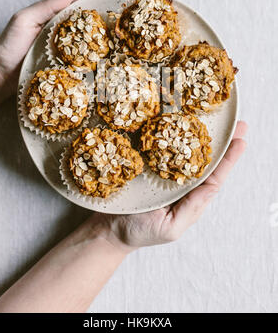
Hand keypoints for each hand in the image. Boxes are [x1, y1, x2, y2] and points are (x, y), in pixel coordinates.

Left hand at [0, 0, 147, 95]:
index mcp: (60, 11)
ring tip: (144, 21)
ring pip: (103, 32)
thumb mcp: (24, 20)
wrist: (1, 76)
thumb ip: (47, 5)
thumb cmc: (8, 46)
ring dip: (123, 25)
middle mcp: (71, 27)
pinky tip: (127, 51)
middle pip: (101, 10)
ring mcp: (75, 46)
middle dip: (123, 1)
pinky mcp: (76, 64)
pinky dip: (113, 51)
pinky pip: (97, 55)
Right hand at [98, 121, 246, 252]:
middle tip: (239, 124)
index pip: (214, 175)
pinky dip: (172, 134)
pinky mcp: (147, 163)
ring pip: (186, 149)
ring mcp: (164, 171)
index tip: (242, 140)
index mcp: (189, 196)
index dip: (229, 158)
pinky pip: (163, 147)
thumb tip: (211, 188)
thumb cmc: (139, 232)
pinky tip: (180, 121)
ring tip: (219, 119)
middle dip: (223, 141)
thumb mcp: (170, 228)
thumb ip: (191, 209)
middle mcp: (180, 181)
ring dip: (201, 134)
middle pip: (204, 158)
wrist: (109, 229)